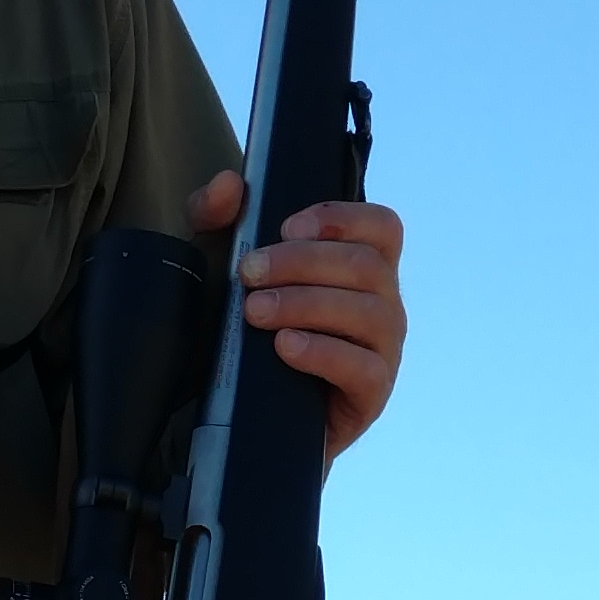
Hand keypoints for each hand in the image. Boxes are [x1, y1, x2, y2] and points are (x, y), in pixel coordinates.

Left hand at [188, 170, 407, 459]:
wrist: (239, 415)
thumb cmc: (242, 331)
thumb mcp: (219, 267)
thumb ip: (216, 218)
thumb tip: (229, 184)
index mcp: (360, 267)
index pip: (383, 226)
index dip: (341, 219)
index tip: (287, 226)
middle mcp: (381, 304)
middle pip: (367, 265)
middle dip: (302, 263)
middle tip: (248, 275)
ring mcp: (382, 351)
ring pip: (369, 312)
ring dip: (306, 304)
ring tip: (256, 313)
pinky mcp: (371, 396)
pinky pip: (364, 368)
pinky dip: (322, 352)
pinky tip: (285, 347)